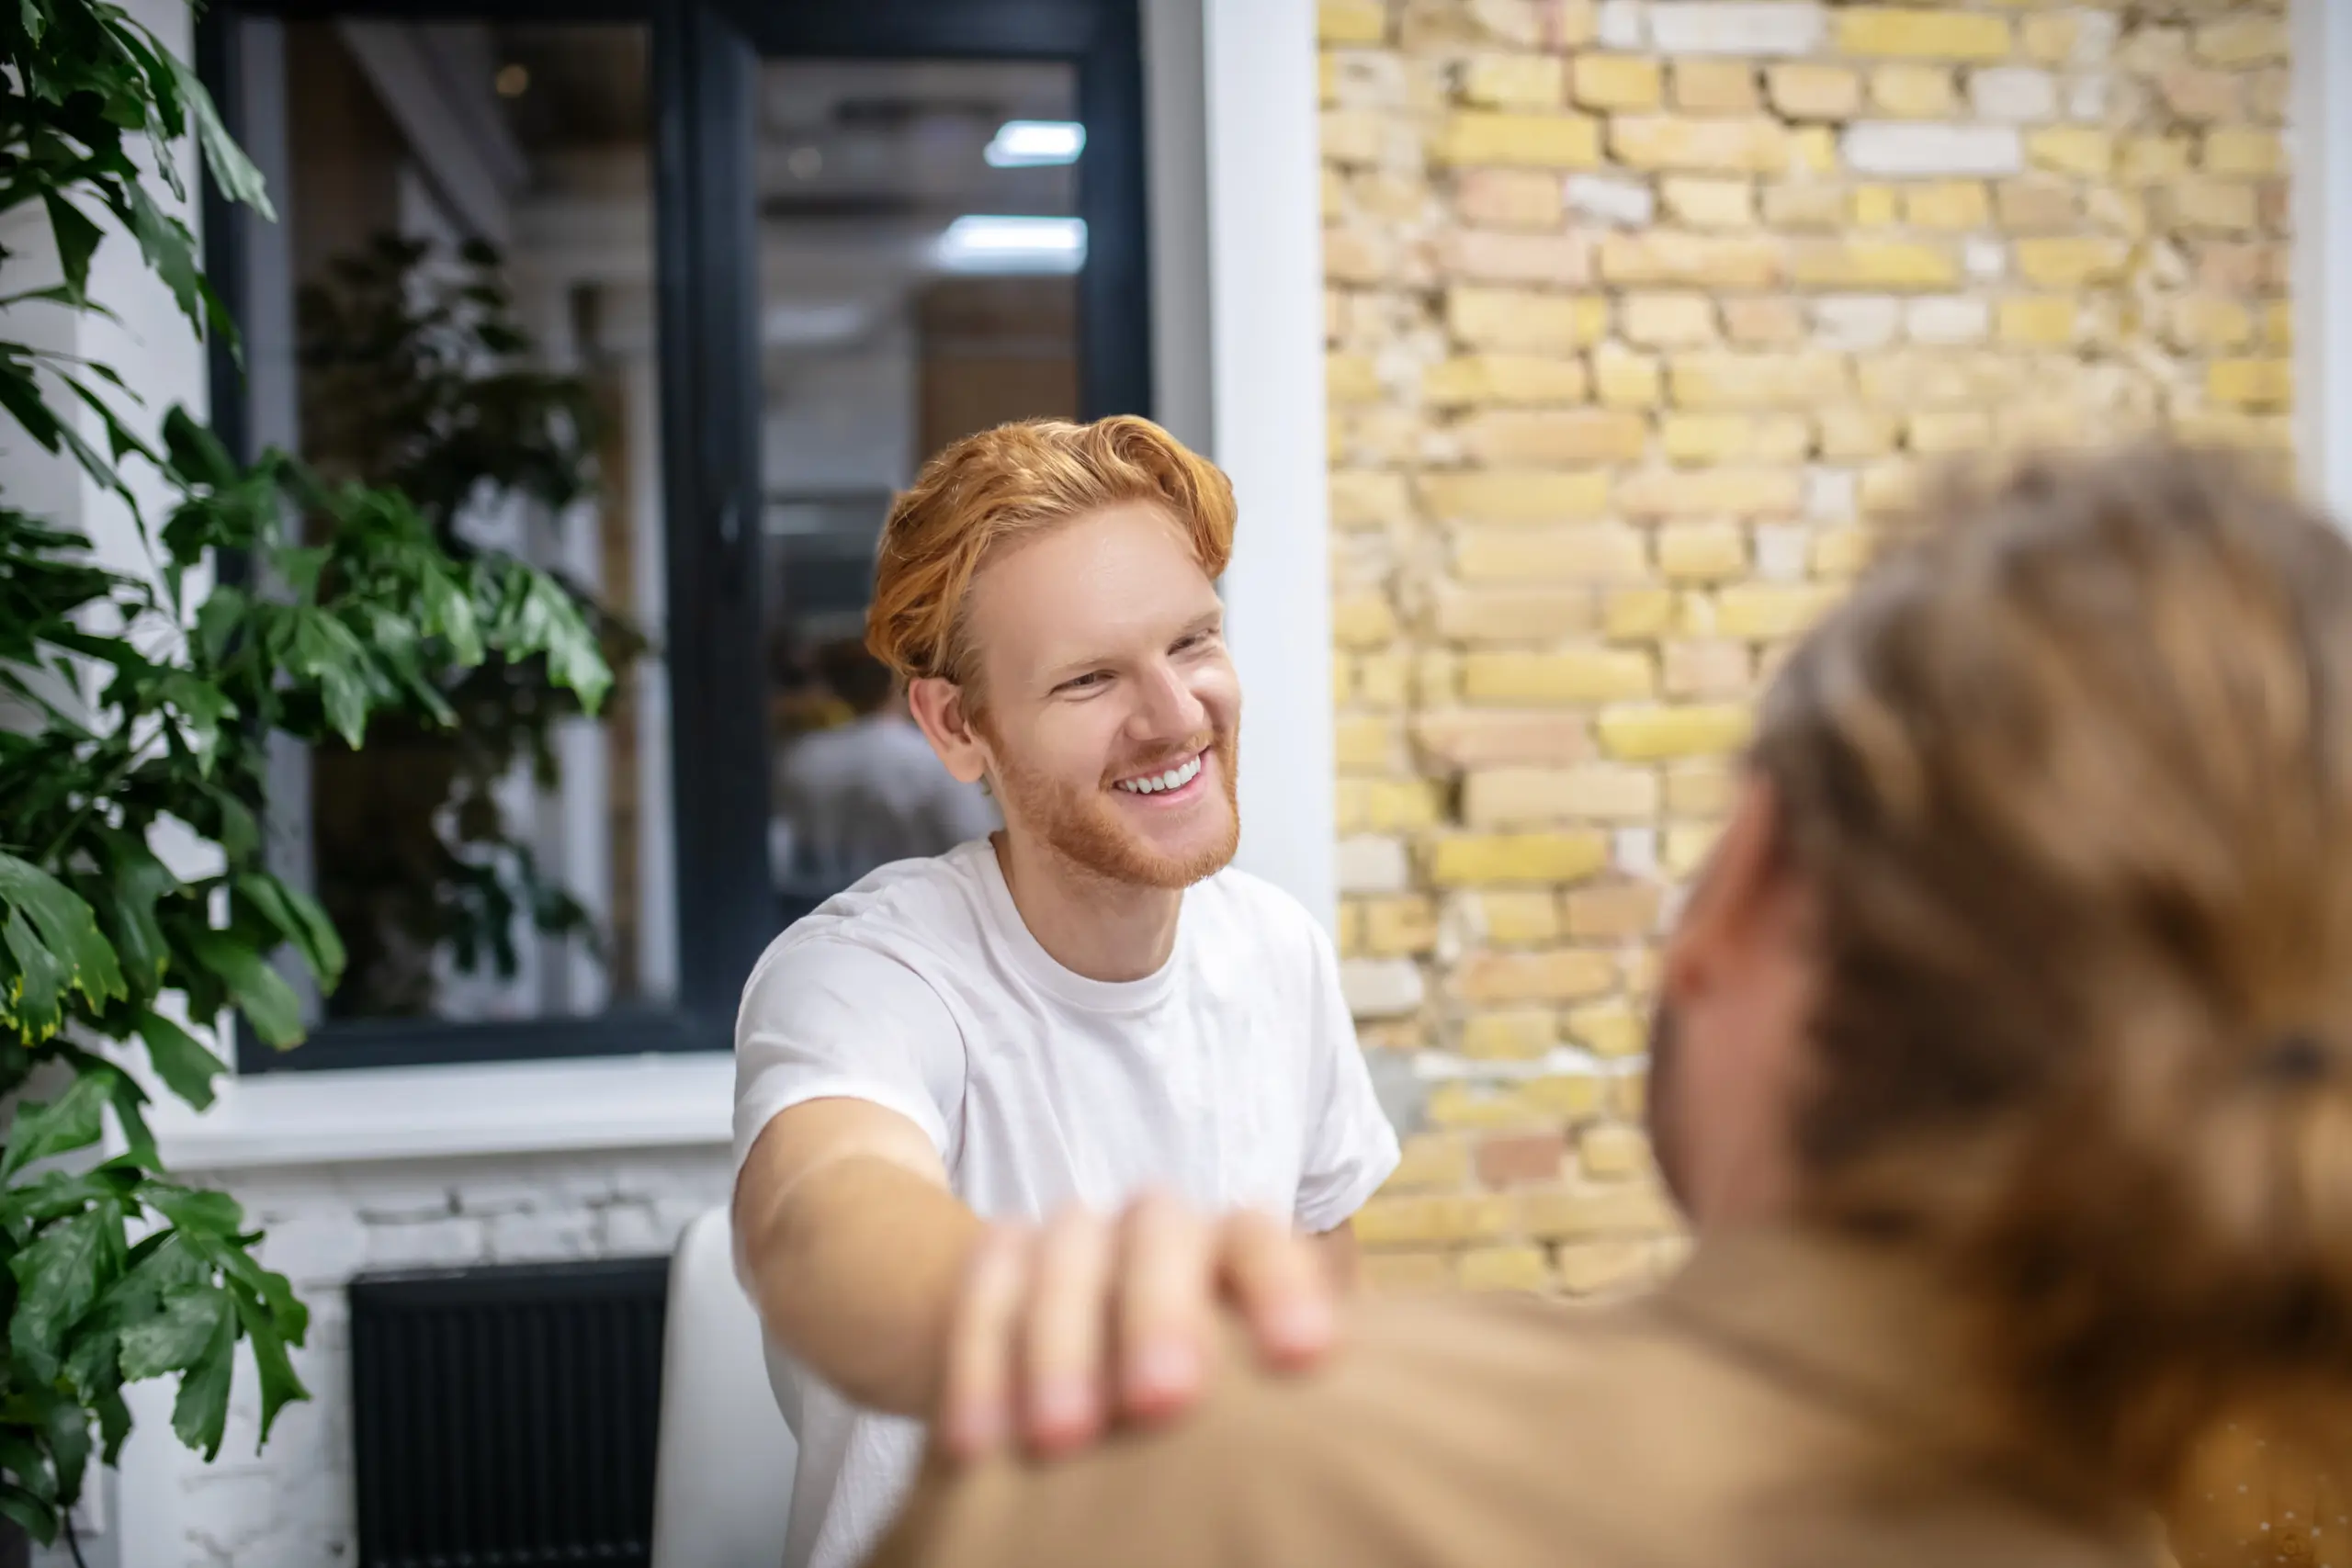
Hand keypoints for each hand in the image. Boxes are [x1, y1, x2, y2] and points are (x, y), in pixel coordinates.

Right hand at [936, 1190, 1336, 1461]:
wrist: (1071, 1338)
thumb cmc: (1195, 1387)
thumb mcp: (1243, 1385)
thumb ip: (1278, 1396)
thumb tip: (1357, 1443)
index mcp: (1229, 1246)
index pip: (1261, 1240)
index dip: (1283, 1287)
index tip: (1304, 1356)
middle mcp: (1155, 1228)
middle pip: (1161, 1239)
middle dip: (1163, 1314)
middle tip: (1164, 1402)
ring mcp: (1074, 1238)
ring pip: (1066, 1261)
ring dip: (1060, 1348)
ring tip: (1060, 1443)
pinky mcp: (1000, 1261)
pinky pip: (984, 1295)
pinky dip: (980, 1365)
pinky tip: (978, 1443)